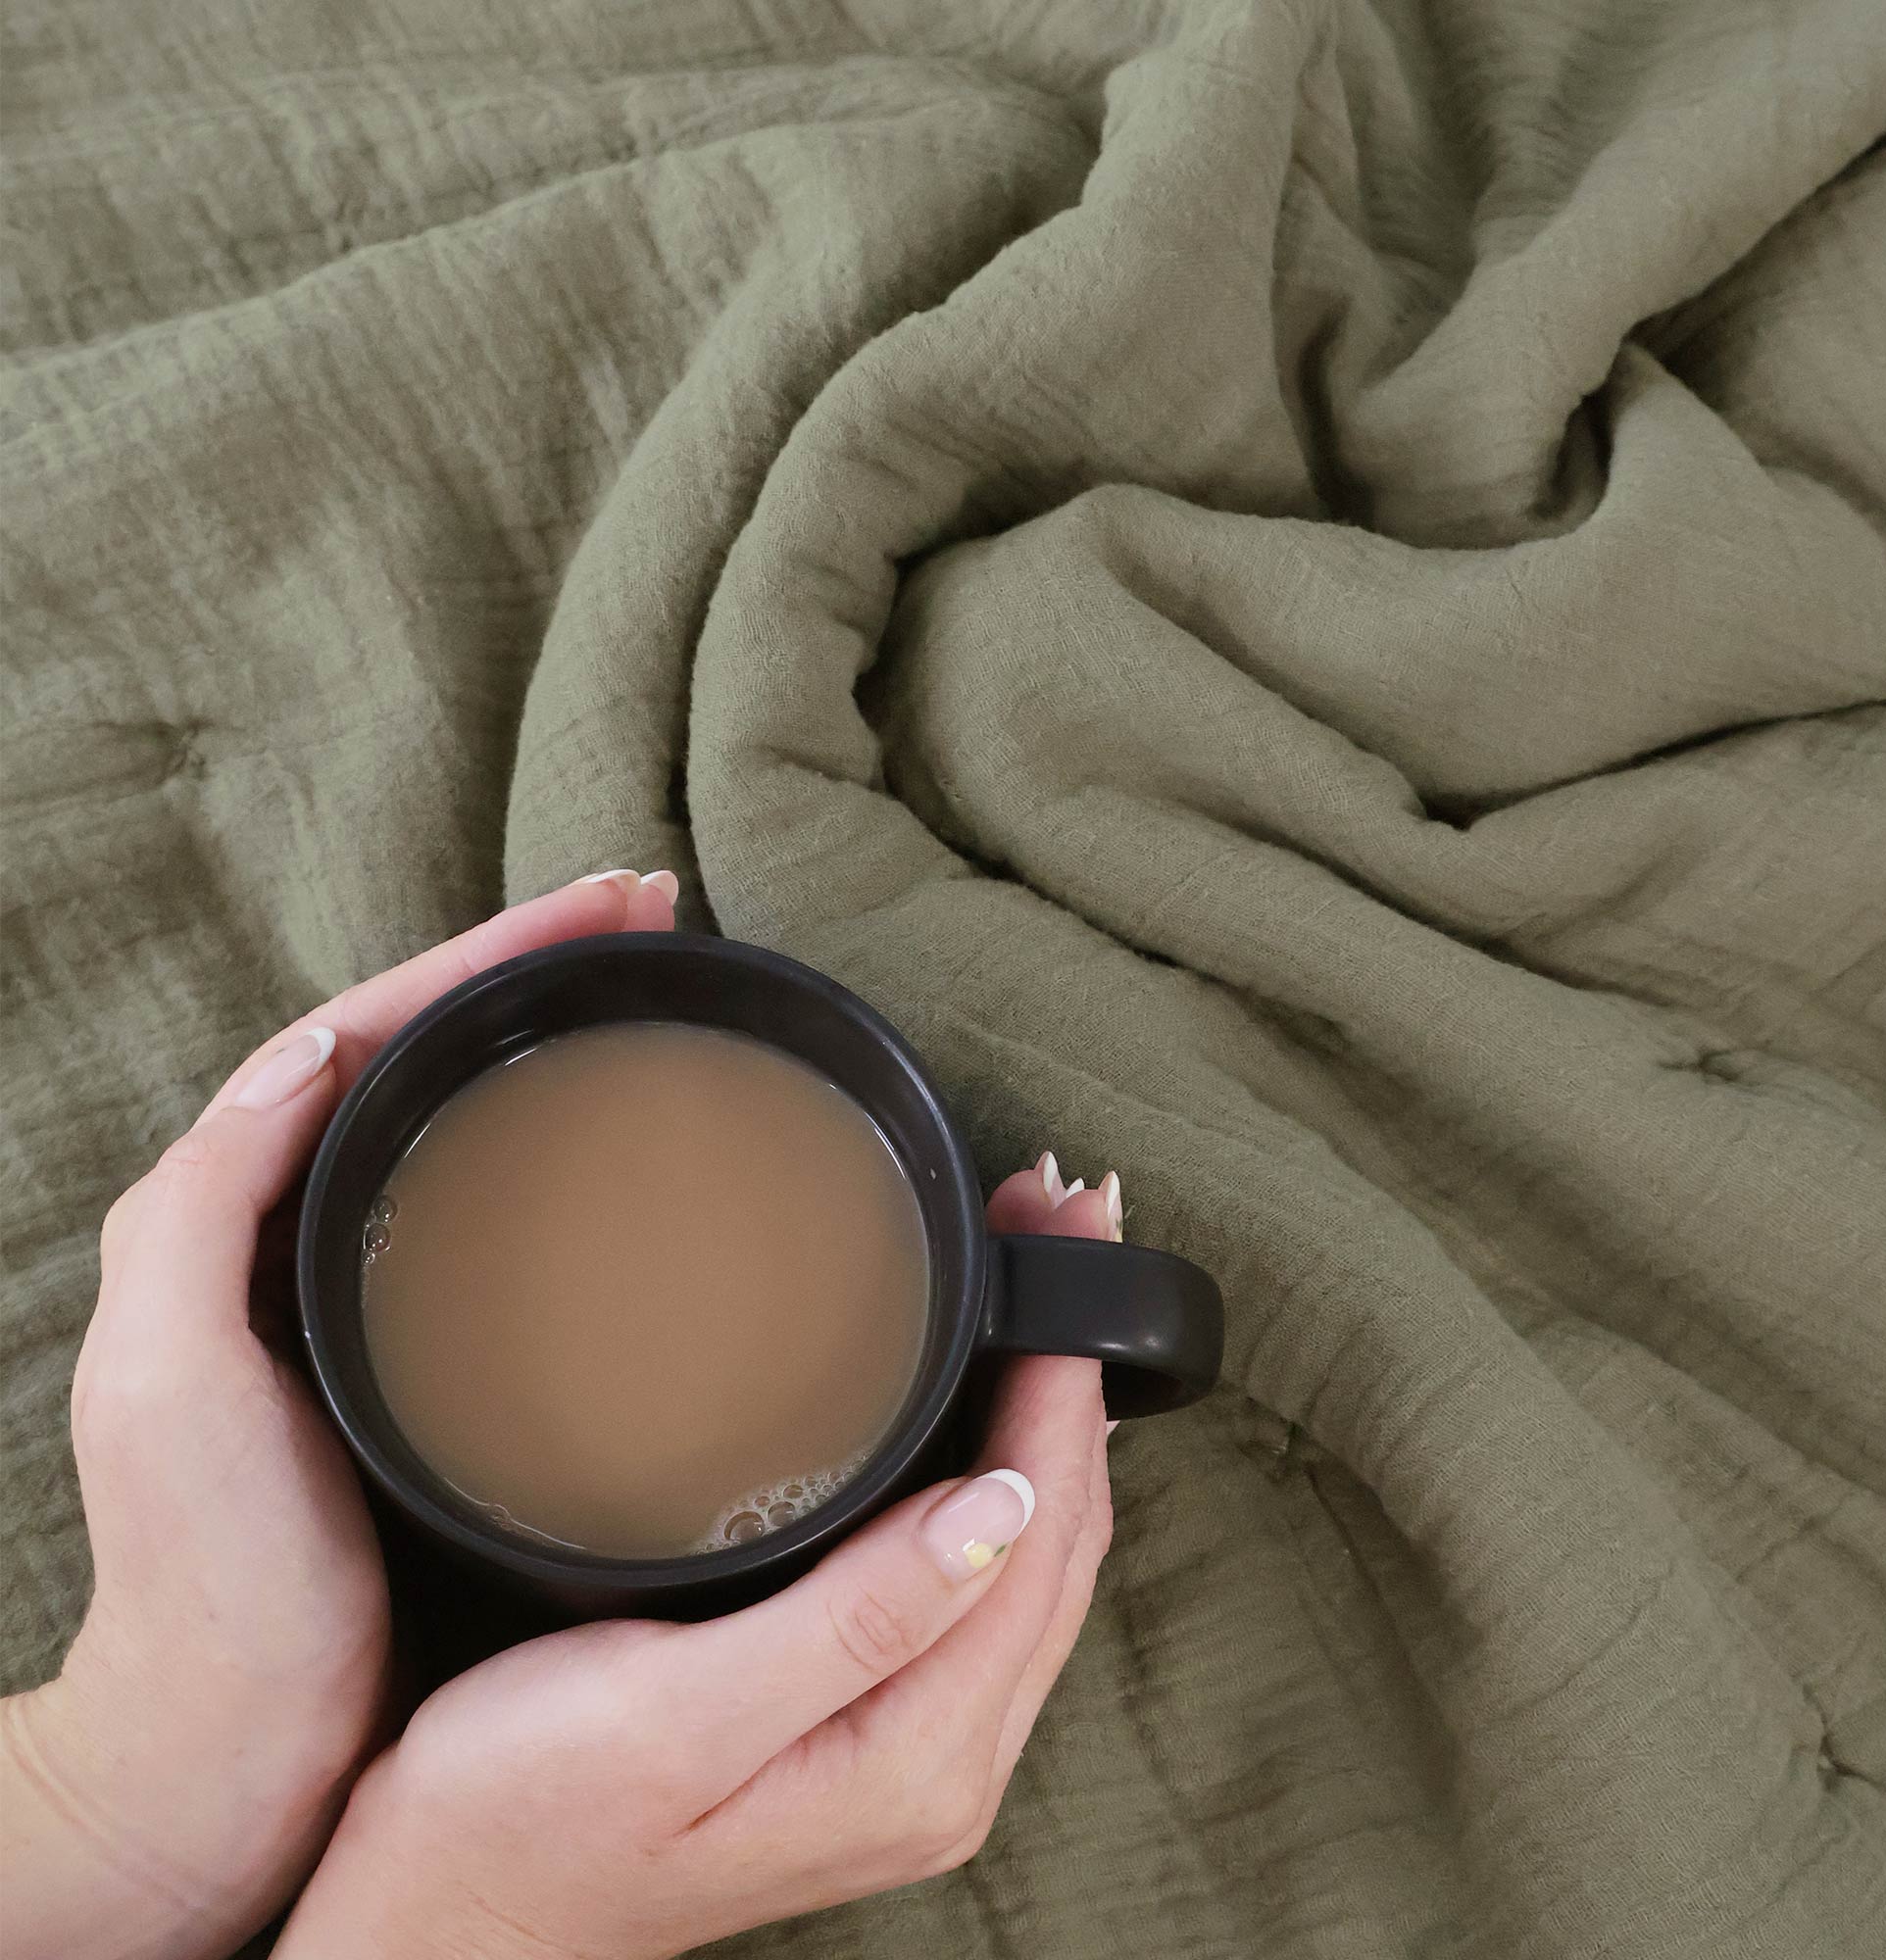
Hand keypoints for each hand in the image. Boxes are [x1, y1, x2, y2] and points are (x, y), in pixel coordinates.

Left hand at [0, 869, 677, 1959]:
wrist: (242, 1739)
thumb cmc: (206, 1574)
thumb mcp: (166, 1374)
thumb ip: (207, 1201)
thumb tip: (313, 1046)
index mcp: (241, 1206)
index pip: (376, 1026)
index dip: (495, 951)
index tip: (610, 904)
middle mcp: (304, 1227)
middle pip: (434, 1048)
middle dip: (541, 964)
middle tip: (654, 916)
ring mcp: (377, 1285)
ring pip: (472, 1115)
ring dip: (556, 1033)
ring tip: (653, 985)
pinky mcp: (439, 1350)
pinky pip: (505, 1206)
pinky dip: (565, 1142)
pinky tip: (630, 1141)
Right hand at [273, 1161, 1121, 1959]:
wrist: (443, 1922)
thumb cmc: (522, 1819)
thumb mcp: (675, 1711)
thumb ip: (853, 1620)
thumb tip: (1001, 1507)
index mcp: (919, 1758)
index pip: (1046, 1530)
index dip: (1066, 1377)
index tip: (1065, 1235)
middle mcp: (945, 1768)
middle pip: (1064, 1536)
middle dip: (1076, 1375)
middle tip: (1063, 1220)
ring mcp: (914, 1758)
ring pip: (1036, 1557)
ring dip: (1050, 1418)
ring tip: (1040, 1286)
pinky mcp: (871, 1736)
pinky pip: (984, 1586)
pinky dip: (1006, 1479)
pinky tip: (985, 1414)